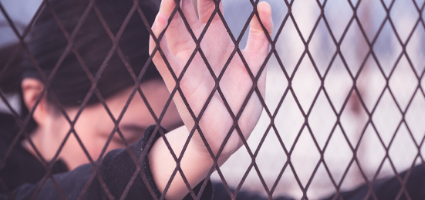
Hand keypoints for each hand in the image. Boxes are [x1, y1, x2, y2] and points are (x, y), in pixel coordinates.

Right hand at [149, 0, 272, 161]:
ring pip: (170, 22)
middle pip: (185, 4)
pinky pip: (161, 53)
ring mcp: (184, 58)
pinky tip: (163, 18)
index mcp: (215, 35)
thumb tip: (264, 4)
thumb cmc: (241, 100)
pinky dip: (160, 34)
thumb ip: (261, 35)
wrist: (232, 136)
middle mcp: (196, 42)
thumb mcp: (257, 63)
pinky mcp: (177, 78)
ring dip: (170, 4)